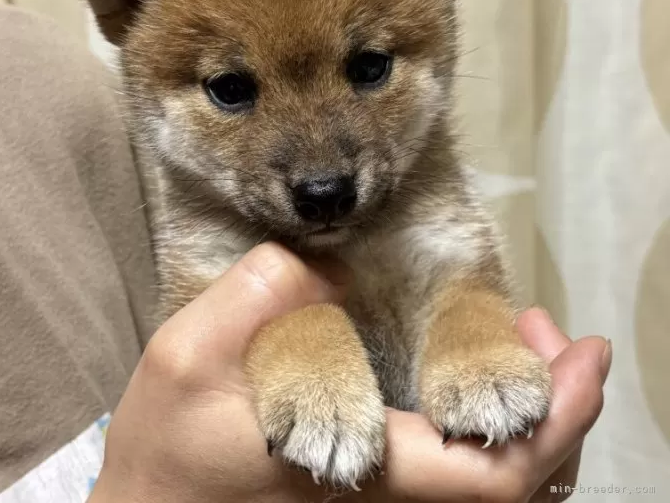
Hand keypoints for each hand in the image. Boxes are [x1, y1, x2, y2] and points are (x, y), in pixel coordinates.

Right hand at [89, 243, 609, 502]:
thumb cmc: (164, 449)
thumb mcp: (186, 354)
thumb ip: (256, 297)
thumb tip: (329, 266)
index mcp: (359, 475)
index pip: (491, 478)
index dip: (551, 416)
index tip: (580, 352)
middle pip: (516, 489)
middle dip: (555, 408)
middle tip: (543, 327)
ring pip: (494, 487)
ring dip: (529, 414)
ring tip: (516, 336)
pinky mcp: (371, 495)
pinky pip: (460, 477)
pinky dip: (488, 426)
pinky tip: (466, 377)